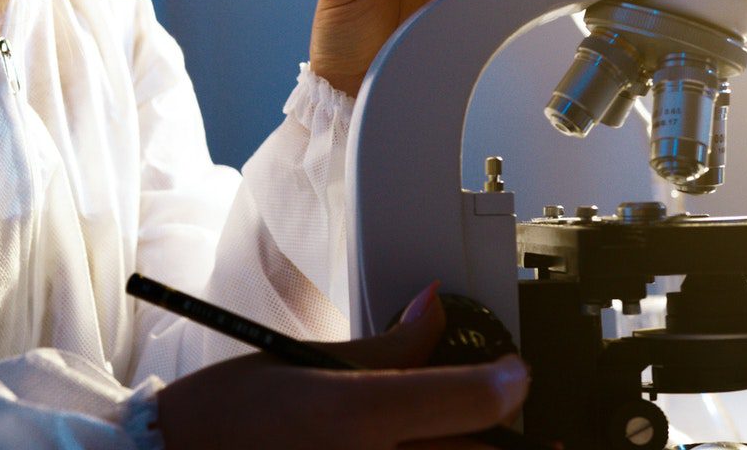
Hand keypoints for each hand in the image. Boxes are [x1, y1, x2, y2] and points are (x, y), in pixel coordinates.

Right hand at [155, 283, 529, 449]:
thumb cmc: (231, 414)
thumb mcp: (309, 360)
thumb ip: (388, 346)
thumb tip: (434, 309)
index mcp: (357, 414)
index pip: (472, 402)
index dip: (507, 383)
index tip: (516, 373)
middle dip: (504, 434)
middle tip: (505, 414)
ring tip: (475, 441)